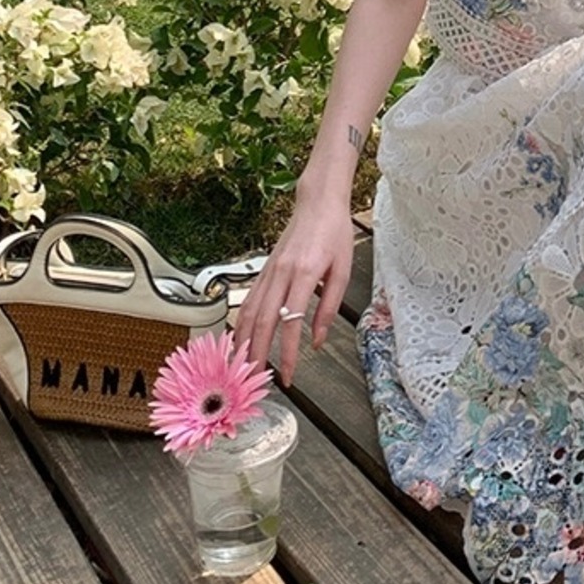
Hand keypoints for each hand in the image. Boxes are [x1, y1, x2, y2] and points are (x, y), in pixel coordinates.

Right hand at [232, 185, 355, 385]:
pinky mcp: (263, 269)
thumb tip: (316, 340)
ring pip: (249, 311)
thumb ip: (329, 307)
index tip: (289, 375)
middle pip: (263, 321)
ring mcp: (268, 271)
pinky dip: (241, 322)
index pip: (291, 322)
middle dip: (258, 354)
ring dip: (244, 341)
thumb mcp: (344, 270)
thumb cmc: (334, 234)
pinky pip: (248, 300)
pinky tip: (239, 338)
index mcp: (305, 274)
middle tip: (256, 379)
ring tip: (242, 366)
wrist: (318, 203)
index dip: (289, 352)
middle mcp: (281, 273)